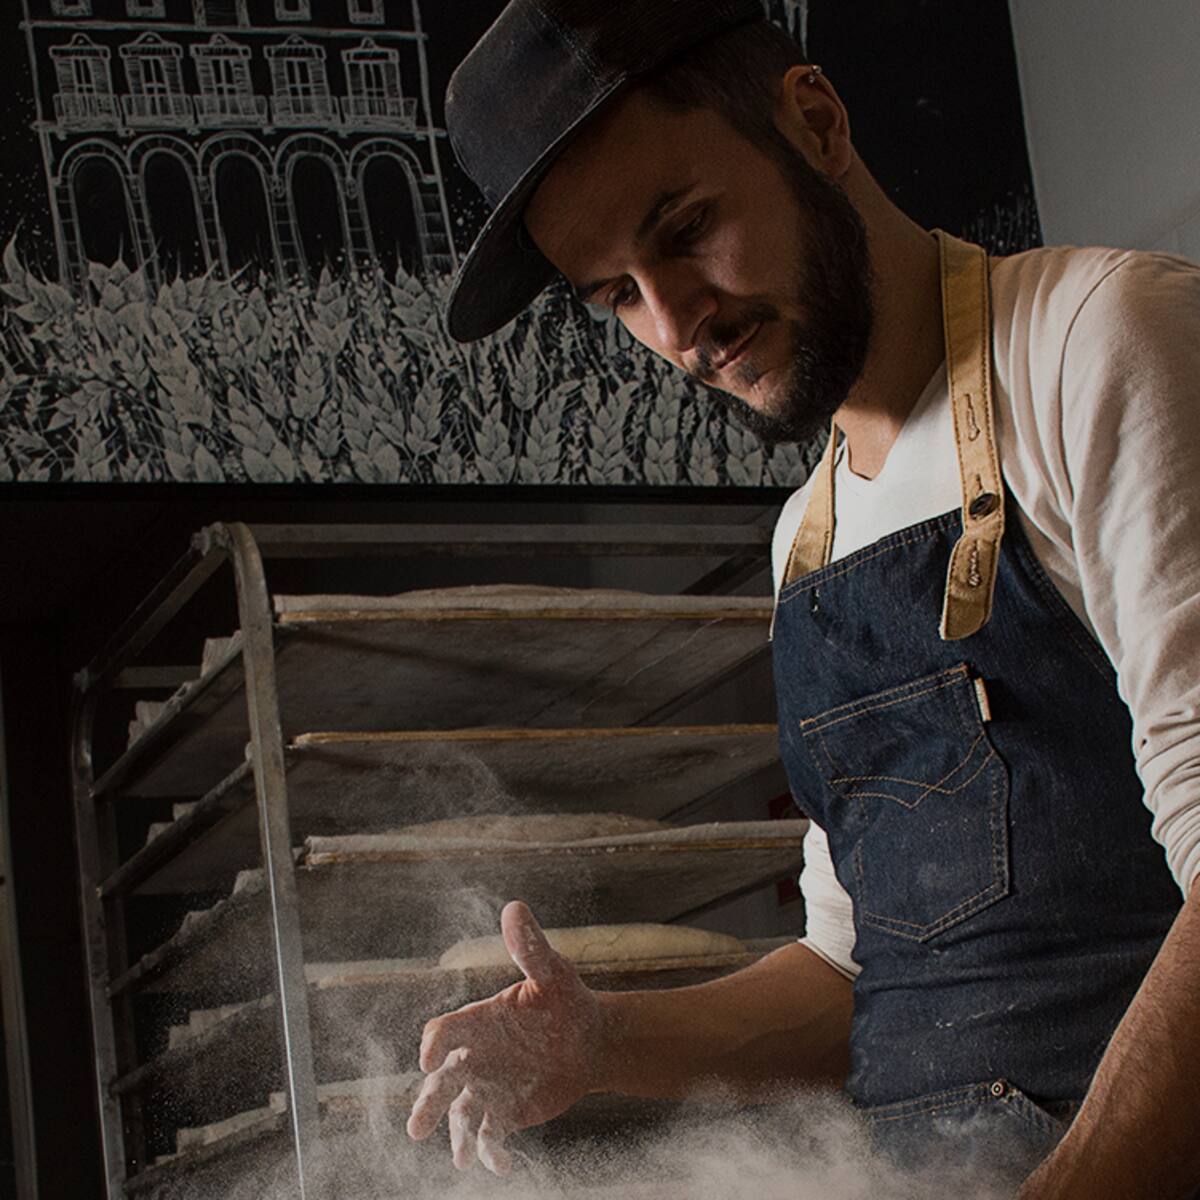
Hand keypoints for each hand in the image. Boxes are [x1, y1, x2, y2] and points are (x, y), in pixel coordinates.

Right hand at [406, 900, 604, 1173]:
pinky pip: (489, 1135)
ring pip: (459, 1114)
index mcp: (478, 1022)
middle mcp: (475, 1056)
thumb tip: (514, 907)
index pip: (442, 1032)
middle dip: (426, 1104)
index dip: (432, 1044)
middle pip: (440, 1082)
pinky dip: (490, 1151)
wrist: (592, 1041)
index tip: (430, 1058)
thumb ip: (529, 948)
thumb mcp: (552, 973)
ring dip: (455, 1136)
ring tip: (459, 1157)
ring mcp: (488, 1087)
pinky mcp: (506, 1112)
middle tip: (416, 1127)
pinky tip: (501, 1163)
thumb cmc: (567, 1001)